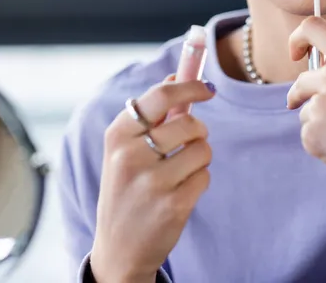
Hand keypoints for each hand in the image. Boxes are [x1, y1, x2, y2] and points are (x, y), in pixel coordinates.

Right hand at [90, 77, 215, 282]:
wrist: (118, 248)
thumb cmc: (126, 189)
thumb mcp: (124, 150)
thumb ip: (150, 115)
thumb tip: (179, 76)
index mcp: (117, 135)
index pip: (161, 96)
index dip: (191, 87)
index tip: (208, 88)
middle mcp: (130, 155)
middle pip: (190, 123)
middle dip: (198, 132)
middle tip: (187, 144)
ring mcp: (152, 182)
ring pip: (203, 149)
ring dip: (199, 158)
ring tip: (179, 173)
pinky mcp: (173, 205)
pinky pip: (205, 176)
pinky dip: (199, 181)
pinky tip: (179, 194)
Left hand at [287, 16, 325, 235]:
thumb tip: (319, 67)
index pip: (311, 28)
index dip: (298, 39)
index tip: (296, 54)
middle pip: (302, 81)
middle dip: (303, 94)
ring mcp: (320, 106)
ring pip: (307, 112)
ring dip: (321, 123)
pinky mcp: (313, 135)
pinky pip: (308, 136)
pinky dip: (322, 144)